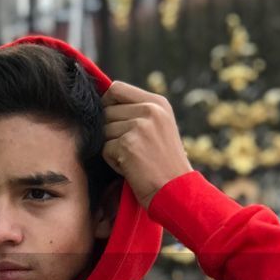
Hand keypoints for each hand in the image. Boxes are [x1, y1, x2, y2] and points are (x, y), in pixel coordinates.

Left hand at [101, 81, 193, 208]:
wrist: (177, 191)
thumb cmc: (165, 164)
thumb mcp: (159, 127)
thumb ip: (137, 112)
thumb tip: (102, 102)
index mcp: (158, 103)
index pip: (117, 88)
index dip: (107, 103)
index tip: (112, 120)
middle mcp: (150, 110)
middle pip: (106, 111)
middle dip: (110, 131)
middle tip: (131, 148)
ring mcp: (139, 126)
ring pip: (103, 131)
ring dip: (112, 147)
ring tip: (133, 158)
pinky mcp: (128, 144)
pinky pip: (105, 149)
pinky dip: (113, 162)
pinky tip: (131, 168)